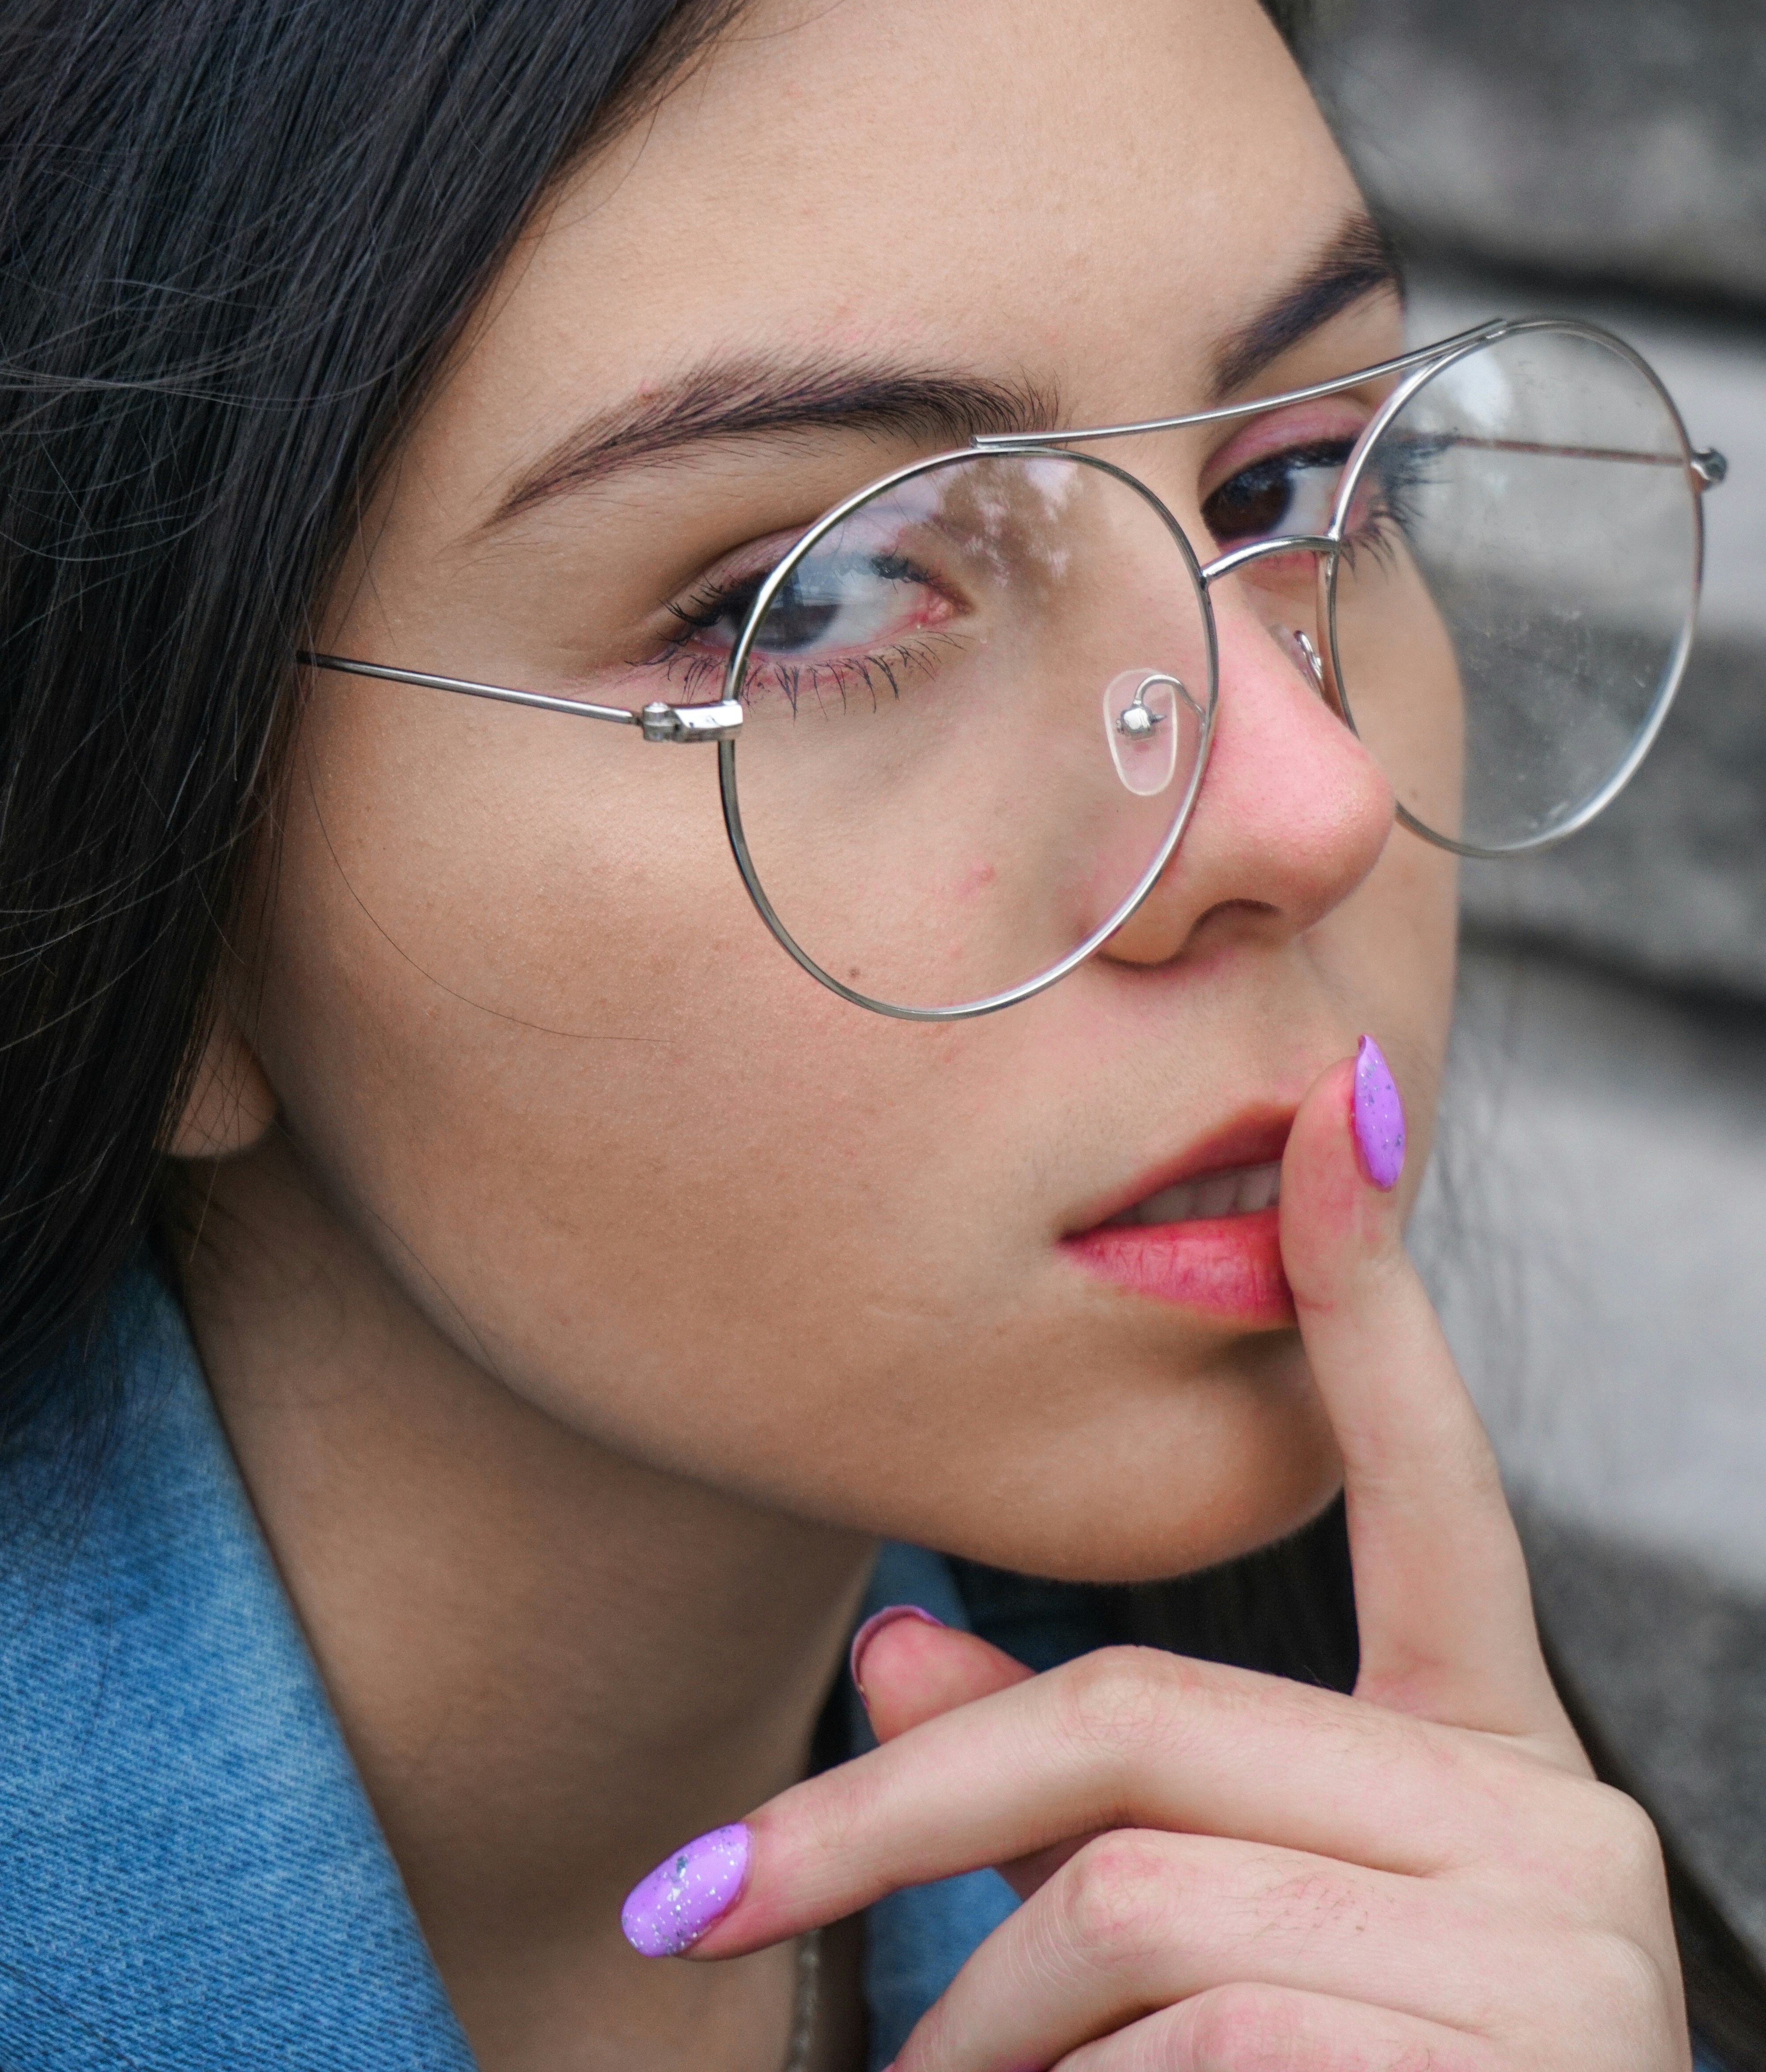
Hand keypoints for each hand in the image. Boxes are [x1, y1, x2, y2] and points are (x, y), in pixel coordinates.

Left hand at [660, 1053, 1690, 2069]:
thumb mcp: (1238, 1948)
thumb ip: (1087, 1805)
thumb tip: (895, 1644)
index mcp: (1496, 1770)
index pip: (1433, 1487)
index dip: (1375, 1291)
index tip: (1341, 1102)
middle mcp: (1545, 1824)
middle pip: (1141, 1737)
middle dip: (892, 1816)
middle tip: (707, 1899)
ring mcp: (1540, 1943)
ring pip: (1127, 1905)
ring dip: (975, 2024)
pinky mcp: (1496, 2055)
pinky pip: (1176, 2043)